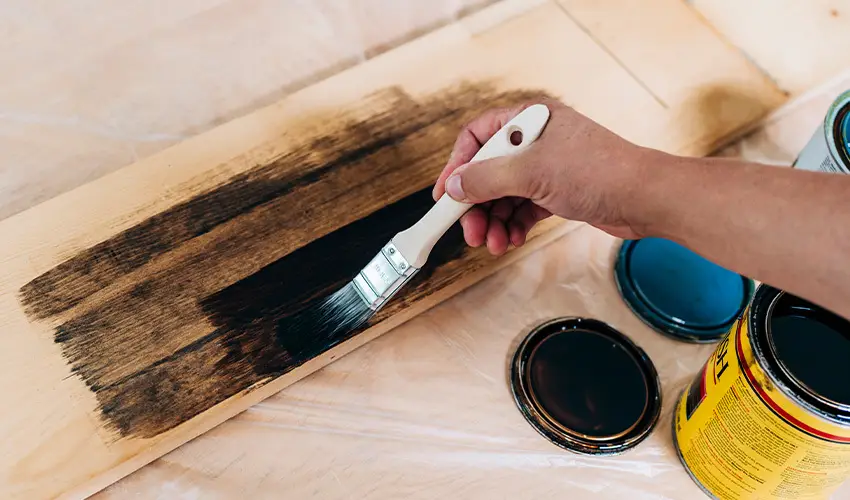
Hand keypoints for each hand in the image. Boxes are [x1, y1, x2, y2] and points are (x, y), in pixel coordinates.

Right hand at [433, 99, 650, 254]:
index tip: (443, 196)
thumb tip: (454, 186)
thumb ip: (487, 178)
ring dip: (494, 221)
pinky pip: (522, 208)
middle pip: (488, 171)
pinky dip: (513, 225)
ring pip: (504, 194)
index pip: (477, 137)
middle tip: (469, 232)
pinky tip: (510, 240)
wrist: (645, 198)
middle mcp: (535, 140)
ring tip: (493, 244)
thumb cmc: (598, 171)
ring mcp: (547, 167)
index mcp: (528, 120)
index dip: (457, 166)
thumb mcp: (532, 172)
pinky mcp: (558, 191)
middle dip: (476, 205)